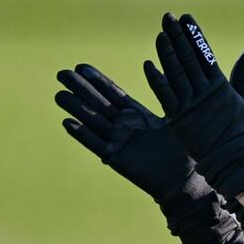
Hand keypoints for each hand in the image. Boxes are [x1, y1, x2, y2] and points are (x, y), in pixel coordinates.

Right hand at [55, 63, 195, 201]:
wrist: (184, 177)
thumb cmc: (183, 148)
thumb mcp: (173, 117)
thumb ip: (165, 95)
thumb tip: (165, 69)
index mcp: (136, 114)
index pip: (112, 93)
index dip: (97, 80)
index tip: (81, 66)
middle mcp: (124, 126)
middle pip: (98, 103)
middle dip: (80, 88)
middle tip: (62, 73)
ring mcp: (118, 141)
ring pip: (92, 121)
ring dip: (75, 108)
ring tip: (59, 94)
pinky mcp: (116, 158)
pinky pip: (95, 144)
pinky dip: (81, 134)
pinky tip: (67, 122)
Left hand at [143, 13, 243, 195]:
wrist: (230, 156)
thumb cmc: (238, 128)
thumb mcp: (243, 99)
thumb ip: (243, 74)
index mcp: (220, 84)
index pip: (204, 53)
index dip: (194, 34)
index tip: (186, 18)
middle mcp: (204, 91)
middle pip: (187, 57)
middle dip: (177, 35)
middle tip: (168, 17)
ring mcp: (190, 103)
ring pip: (174, 72)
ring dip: (166, 52)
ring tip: (160, 35)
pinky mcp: (177, 117)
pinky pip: (164, 94)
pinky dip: (156, 79)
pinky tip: (149, 64)